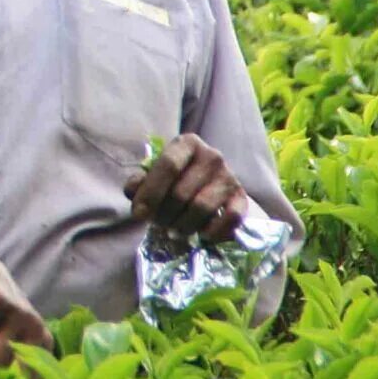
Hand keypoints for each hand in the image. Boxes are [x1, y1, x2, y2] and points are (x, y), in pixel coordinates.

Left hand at [122, 134, 247, 241]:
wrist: (207, 183)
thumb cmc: (174, 178)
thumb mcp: (153, 174)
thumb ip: (139, 183)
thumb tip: (135, 197)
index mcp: (187, 143)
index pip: (168, 165)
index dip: (151, 193)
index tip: (138, 214)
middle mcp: (212, 155)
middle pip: (181, 192)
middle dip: (164, 214)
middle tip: (157, 223)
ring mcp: (229, 176)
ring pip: (201, 207)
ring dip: (183, 225)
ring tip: (174, 230)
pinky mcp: (241, 197)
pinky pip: (230, 218)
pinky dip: (213, 231)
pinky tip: (201, 235)